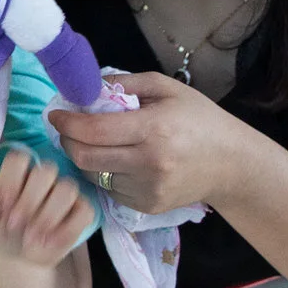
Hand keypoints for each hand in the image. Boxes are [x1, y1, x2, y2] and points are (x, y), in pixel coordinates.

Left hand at [0, 151, 93, 267]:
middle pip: (45, 172)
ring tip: (31, 238)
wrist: (22, 256)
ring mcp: (64, 193)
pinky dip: (68, 228)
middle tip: (13, 225)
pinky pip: (85, 210)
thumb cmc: (5, 233)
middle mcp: (44, 179)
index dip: (10, 182)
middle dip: (28, 201)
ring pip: (67, 189)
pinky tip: (49, 244)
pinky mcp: (81, 211)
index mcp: (19, 175)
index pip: (19, 159)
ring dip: (48, 215)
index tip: (1, 208)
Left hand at [49, 72, 257, 214]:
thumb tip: (87, 86)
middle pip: (85, 157)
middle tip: (67, 129)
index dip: (66, 123)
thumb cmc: (200, 120)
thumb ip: (126, 82)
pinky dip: (106, 174)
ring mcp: (147, 189)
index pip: (93, 130)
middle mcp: (148, 163)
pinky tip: (120, 161)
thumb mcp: (167, 89)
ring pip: (94, 175)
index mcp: (153, 128)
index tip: (56, 114)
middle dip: (67, 141)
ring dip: (87, 158)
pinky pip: (110, 190)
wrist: (231, 164)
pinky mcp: (146, 206)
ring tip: (95, 143)